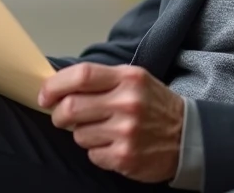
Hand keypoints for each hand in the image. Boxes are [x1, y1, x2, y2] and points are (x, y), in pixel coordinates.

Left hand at [38, 62, 182, 182]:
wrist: (188, 136)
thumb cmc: (154, 105)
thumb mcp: (134, 80)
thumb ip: (101, 80)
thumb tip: (59, 86)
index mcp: (128, 78)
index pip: (81, 76)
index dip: (55, 85)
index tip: (45, 95)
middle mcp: (127, 103)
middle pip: (71, 107)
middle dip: (59, 114)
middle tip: (61, 117)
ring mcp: (126, 132)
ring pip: (79, 134)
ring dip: (82, 134)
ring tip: (102, 131)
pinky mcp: (125, 157)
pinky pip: (92, 155)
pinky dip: (97, 151)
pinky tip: (113, 146)